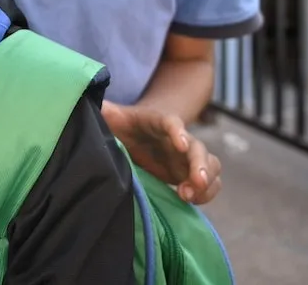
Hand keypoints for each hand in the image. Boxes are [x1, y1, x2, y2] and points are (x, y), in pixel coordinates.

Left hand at [102, 101, 222, 204]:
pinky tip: (191, 201)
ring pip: (211, 166)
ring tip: (187, 196)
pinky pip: (208, 184)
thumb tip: (96, 105)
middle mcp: (178, 139)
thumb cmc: (124, 124)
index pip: (170, 122)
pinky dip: (206, 194)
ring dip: (206, 182)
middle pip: (198, 147)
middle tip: (195, 182)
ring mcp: (186, 158)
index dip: (176, 130)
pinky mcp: (188, 175)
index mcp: (158, 122)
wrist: (138, 132)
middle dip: (200, 164)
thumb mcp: (112, 117)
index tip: (179, 143)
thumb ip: (105, 112)